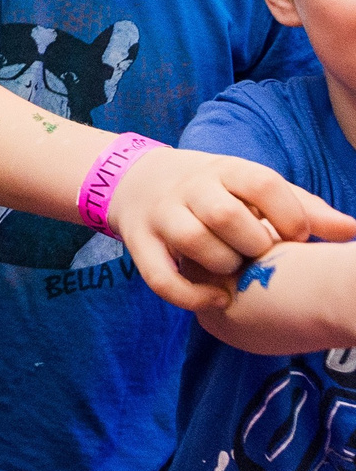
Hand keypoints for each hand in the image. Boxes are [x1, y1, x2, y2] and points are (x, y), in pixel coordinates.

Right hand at [108, 146, 355, 312]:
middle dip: (253, 242)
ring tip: (235, 271)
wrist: (136, 180)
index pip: (262, 183)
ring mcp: (161, 215)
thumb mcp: (252, 188)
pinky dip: (191, 296)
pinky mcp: (140, 243)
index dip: (289, 214)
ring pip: (193, 240)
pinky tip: (218, 300)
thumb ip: (302, 207)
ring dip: (224, 264)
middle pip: (224, 214)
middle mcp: (190, 188)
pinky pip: (161, 277)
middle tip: (261, 255)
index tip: (297, 236)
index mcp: (225, 170)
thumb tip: (352, 229)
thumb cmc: (213, 191)